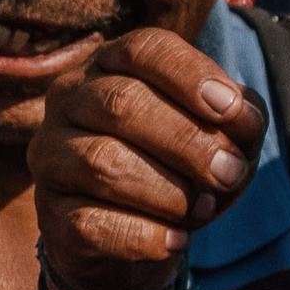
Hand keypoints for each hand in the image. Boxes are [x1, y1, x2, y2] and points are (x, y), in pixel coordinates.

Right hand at [29, 27, 264, 289]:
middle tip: (230, 173)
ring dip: (167, 191)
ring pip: (100, 163)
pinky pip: (89, 223)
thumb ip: (240, 119)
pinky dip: (144, 236)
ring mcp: (49, 157)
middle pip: (120, 103)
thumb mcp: (222, 133)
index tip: (231, 111)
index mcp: (111, 66)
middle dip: (186, 141)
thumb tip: (241, 124)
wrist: (137, 234)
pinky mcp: (49, 214)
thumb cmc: (181, 165)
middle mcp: (68, 101)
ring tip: (203, 208)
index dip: (189, 75)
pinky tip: (177, 240)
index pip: (143, 49)